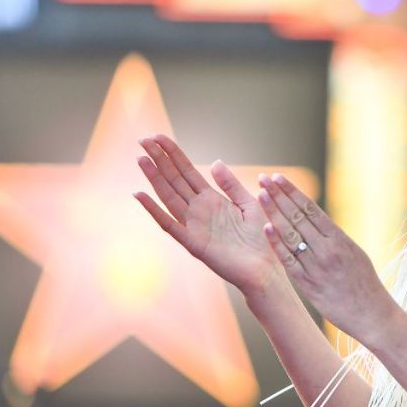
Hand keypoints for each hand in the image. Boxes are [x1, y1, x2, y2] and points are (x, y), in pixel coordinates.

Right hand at [134, 134, 279, 295]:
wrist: (266, 268)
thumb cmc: (261, 238)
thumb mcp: (249, 204)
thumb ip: (231, 185)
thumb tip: (215, 162)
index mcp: (212, 200)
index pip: (187, 172)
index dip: (174, 155)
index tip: (159, 137)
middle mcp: (199, 210)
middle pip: (175, 180)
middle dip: (160, 160)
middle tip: (142, 140)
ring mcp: (194, 226)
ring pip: (169, 197)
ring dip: (154, 178)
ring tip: (140, 159)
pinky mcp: (193, 243)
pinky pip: (170, 225)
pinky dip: (154, 211)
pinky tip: (140, 195)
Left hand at [256, 172, 397, 344]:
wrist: (373, 315)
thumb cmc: (365, 286)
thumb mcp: (355, 255)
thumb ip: (335, 240)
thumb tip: (319, 226)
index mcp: (341, 239)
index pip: (312, 209)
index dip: (293, 192)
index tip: (278, 177)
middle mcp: (328, 248)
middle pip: (299, 216)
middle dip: (279, 195)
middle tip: (263, 178)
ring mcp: (317, 266)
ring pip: (291, 234)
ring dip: (274, 213)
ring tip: (260, 195)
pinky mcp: (308, 284)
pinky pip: (289, 260)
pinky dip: (276, 243)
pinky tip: (265, 228)